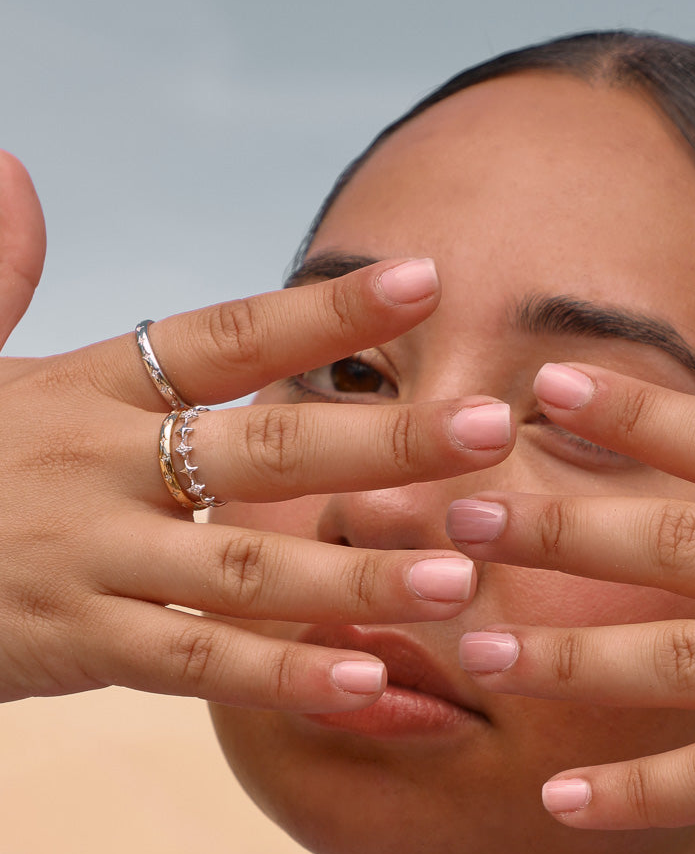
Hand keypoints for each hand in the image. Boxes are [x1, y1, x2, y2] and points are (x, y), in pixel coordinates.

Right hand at [0, 152, 513, 709]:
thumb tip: (14, 172)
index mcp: (87, 389)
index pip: (224, 337)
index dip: (326, 310)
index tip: (428, 281)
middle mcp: (96, 466)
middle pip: (263, 449)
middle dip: (381, 441)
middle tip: (488, 429)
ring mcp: (86, 559)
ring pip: (245, 569)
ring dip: (357, 574)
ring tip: (462, 575)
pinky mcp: (73, 645)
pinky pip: (196, 665)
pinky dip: (285, 676)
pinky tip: (374, 681)